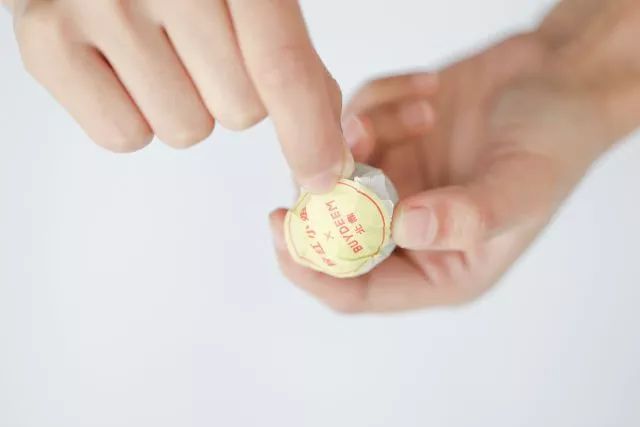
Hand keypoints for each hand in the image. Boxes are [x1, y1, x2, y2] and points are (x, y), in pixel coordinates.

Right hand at [8, 0, 351, 191]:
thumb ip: (293, 59)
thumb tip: (330, 149)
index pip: (280, 64)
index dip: (309, 132)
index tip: (324, 178)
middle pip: (237, 111)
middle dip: (232, 95)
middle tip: (201, 47)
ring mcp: (93, 4)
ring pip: (184, 130)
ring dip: (184, 105)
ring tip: (157, 50)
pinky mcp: (44, 40)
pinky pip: (124, 137)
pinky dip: (133, 116)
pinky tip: (122, 67)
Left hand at [269, 27, 638, 312]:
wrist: (556, 77)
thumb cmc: (554, 141)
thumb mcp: (525, 185)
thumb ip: (469, 217)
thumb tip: (405, 229)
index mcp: (438, 269)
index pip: (356, 291)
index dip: (312, 270)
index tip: (282, 228)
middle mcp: (405, 234)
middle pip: (329, 232)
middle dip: (329, 189)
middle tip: (344, 144)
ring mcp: (390, 185)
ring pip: (334, 171)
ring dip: (366, 132)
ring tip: (423, 109)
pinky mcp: (384, 142)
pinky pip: (350, 124)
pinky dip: (380, 101)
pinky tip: (429, 91)